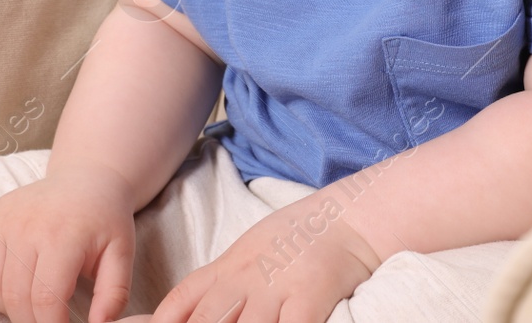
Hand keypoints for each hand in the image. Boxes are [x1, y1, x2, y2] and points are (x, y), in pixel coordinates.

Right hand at [0, 162, 137, 322]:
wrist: (87, 179)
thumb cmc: (105, 220)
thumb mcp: (121, 254)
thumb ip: (114, 294)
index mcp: (63, 236)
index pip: (45, 299)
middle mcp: (26, 226)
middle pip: (15, 297)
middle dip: (30, 321)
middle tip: (46, 320)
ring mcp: (3, 219)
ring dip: (5, 304)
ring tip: (29, 302)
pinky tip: (6, 276)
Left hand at [150, 192, 381, 322]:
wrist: (350, 219)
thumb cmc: (299, 240)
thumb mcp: (248, 253)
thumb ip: (219, 282)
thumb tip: (182, 314)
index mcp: (229, 268)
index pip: (181, 301)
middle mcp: (246, 280)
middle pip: (204, 321)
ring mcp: (278, 289)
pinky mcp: (310, 298)